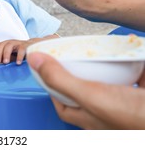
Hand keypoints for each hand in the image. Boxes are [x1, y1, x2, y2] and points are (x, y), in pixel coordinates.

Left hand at [0, 36, 54, 64]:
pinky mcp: (28, 46)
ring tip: (6, 62)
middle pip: (2, 44)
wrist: (41, 48)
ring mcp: (20, 43)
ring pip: (9, 45)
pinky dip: (19, 56)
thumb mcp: (13, 57)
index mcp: (8, 46)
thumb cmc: (24, 54)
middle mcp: (13, 43)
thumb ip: (3, 58)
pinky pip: (22, 49)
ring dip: (6, 54)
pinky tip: (18, 63)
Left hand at [27, 52, 144, 128]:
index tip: (48, 66)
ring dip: (102, 65)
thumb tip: (33, 59)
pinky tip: (126, 49)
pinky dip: (129, 62)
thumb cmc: (133, 116)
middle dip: (77, 71)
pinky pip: (131, 74)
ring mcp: (125, 104)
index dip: (52, 86)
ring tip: (92, 49)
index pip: (61, 104)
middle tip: (70, 53)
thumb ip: (60, 79)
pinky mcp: (141, 94)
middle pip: (83, 90)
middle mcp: (105, 113)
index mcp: (88, 118)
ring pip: (107, 81)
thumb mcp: (90, 96)